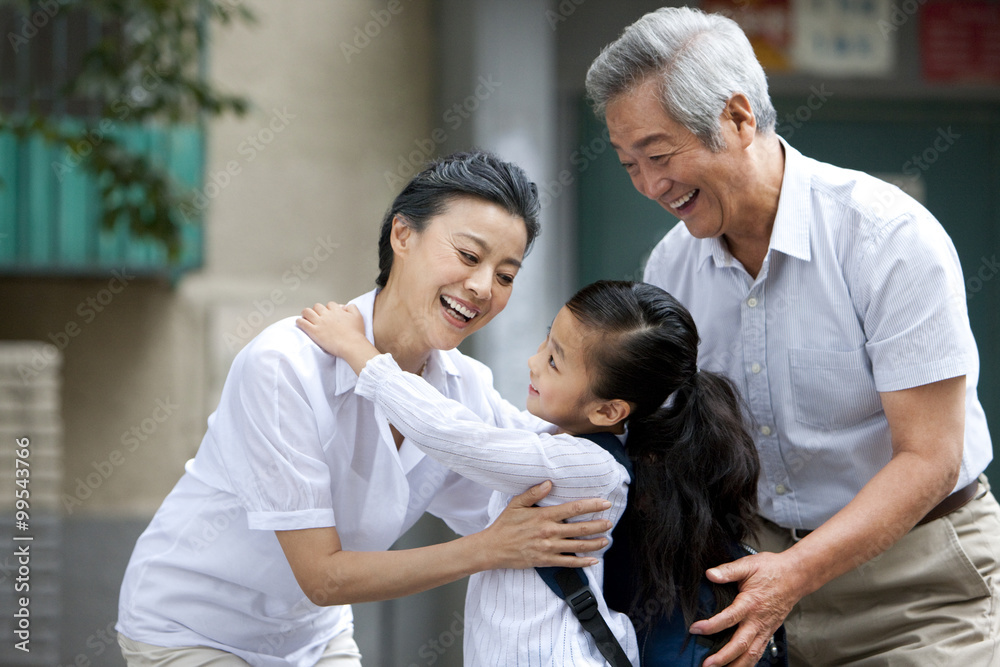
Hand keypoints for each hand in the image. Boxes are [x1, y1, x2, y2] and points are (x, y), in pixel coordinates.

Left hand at [297, 302, 366, 357]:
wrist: (352, 345)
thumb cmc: (355, 334)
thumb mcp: (358, 316)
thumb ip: (352, 308)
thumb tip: (345, 306)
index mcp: (337, 311)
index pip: (330, 304)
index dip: (328, 309)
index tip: (328, 313)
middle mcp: (327, 315)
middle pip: (317, 306)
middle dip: (316, 310)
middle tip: (316, 315)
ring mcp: (320, 323)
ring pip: (307, 312)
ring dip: (305, 313)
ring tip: (305, 317)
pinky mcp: (314, 331)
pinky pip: (302, 323)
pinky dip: (300, 321)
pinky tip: (300, 322)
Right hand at [479, 481, 612, 569]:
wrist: (493, 548)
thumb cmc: (505, 525)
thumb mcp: (516, 504)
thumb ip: (534, 493)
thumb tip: (549, 483)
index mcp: (544, 516)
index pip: (574, 509)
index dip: (591, 506)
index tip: (604, 504)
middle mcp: (549, 531)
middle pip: (580, 528)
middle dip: (598, 525)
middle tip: (610, 522)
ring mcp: (549, 548)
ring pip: (578, 545)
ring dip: (595, 543)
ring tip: (606, 540)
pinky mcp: (546, 561)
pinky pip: (569, 562)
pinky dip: (583, 561)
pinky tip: (594, 560)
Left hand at [689, 551, 802, 666]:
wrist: (797, 576)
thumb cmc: (772, 569)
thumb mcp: (748, 564)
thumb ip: (728, 571)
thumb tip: (710, 574)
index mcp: (751, 603)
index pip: (729, 618)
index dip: (711, 626)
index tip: (695, 629)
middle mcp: (758, 620)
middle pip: (740, 645)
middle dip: (722, 657)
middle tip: (706, 664)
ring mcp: (765, 629)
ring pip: (751, 654)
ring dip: (735, 665)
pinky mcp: (769, 632)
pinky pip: (759, 652)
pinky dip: (748, 663)